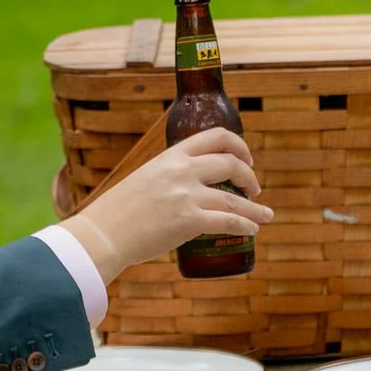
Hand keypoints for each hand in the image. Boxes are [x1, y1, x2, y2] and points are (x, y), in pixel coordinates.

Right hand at [62, 128, 271, 282]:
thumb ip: (168, 177)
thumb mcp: (146, 179)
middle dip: (249, 177)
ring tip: (265, 215)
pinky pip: (229, 221)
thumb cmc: (120, 211)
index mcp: (171, 156)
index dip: (239, 146)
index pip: (216, 136)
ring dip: (255, 208)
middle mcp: (182, 171)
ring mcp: (187, 196)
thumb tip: (188, 187)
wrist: (104, 233)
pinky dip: (246, 225)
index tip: (246, 159)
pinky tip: (252, 229)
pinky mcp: (189, 221)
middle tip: (254, 189)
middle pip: (231, 164)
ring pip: (235, 198)